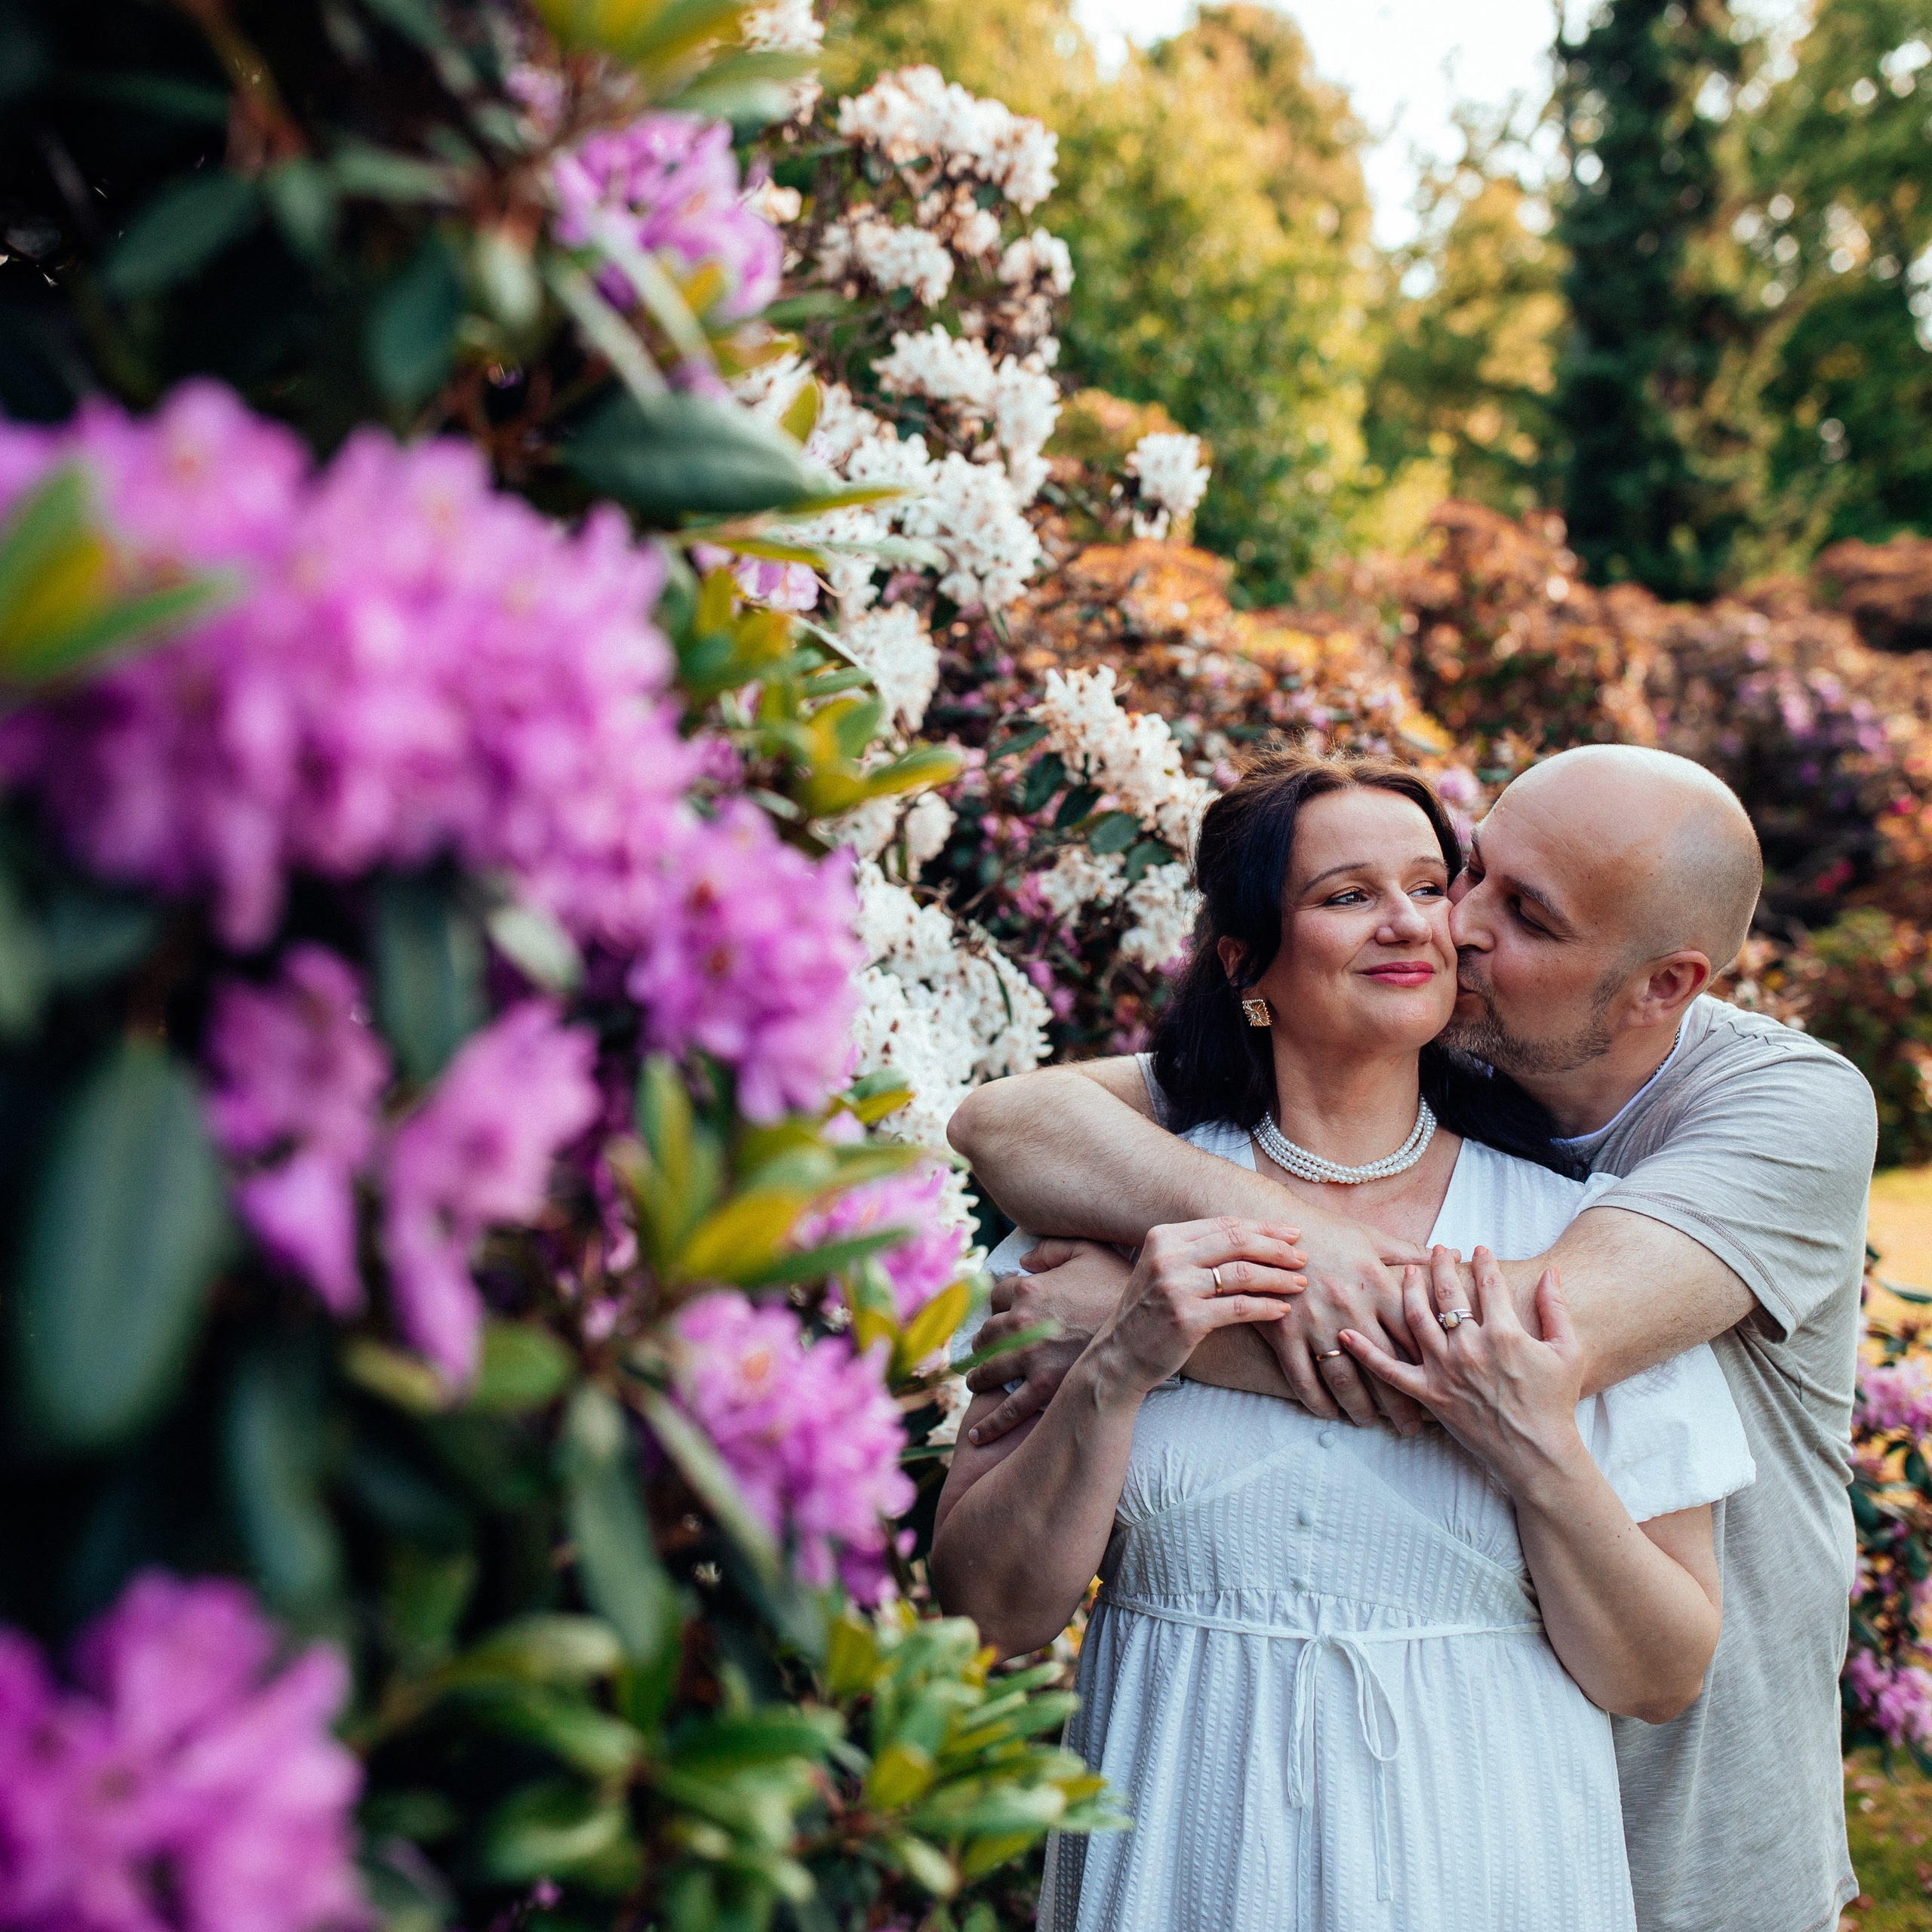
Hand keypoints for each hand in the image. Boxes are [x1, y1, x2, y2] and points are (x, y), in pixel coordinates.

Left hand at [965, 1239, 1130, 1445]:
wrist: (1149, 1324)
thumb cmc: (1120, 1285)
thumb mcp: (1088, 1252)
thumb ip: (1052, 1250)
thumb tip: (1024, 1260)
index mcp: (1028, 1288)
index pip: (995, 1297)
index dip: (999, 1306)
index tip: (1002, 1315)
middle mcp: (1022, 1322)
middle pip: (986, 1335)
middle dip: (984, 1343)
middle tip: (984, 1352)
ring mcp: (1031, 1356)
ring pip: (988, 1370)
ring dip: (978, 1378)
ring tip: (977, 1382)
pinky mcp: (1044, 1387)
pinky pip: (1008, 1409)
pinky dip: (990, 1423)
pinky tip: (977, 1434)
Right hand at [1087, 1218, 1303, 1400]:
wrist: (1120, 1355)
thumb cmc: (1150, 1313)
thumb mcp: (1165, 1270)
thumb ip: (1197, 1251)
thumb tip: (1252, 1236)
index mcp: (1163, 1237)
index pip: (1224, 1224)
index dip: (1262, 1227)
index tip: (1291, 1233)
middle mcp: (1167, 1256)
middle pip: (1236, 1242)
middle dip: (1276, 1248)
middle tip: (1302, 1256)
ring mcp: (1175, 1287)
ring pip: (1242, 1273)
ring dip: (1277, 1278)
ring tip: (1300, 1283)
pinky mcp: (1186, 1318)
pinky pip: (1238, 1307)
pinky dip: (1266, 1307)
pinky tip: (1282, 1309)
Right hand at [1249, 1209, 1429, 1431]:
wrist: (1269, 1229)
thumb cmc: (1326, 1231)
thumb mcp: (1371, 1237)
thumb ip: (1411, 1253)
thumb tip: (1452, 1254)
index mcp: (1375, 1285)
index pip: (1410, 1335)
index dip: (1427, 1365)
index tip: (1438, 1385)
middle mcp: (1350, 1309)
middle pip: (1383, 1366)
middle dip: (1400, 1402)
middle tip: (1411, 1427)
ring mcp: (1315, 1324)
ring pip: (1344, 1380)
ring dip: (1360, 1408)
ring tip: (1369, 1423)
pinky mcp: (1284, 1333)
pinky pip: (1303, 1378)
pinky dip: (1317, 1401)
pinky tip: (1328, 1413)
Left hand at [1338, 1245, 1588, 1495]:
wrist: (1537, 1453)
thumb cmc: (1555, 1403)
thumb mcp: (1567, 1351)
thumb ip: (1556, 1308)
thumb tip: (1552, 1272)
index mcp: (1504, 1334)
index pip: (1489, 1284)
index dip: (1484, 1261)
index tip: (1479, 1248)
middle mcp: (1469, 1348)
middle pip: (1448, 1294)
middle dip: (1441, 1266)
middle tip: (1438, 1249)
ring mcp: (1445, 1371)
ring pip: (1416, 1319)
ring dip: (1408, 1290)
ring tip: (1406, 1271)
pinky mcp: (1428, 1395)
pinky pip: (1389, 1371)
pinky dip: (1364, 1352)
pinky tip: (1345, 1332)